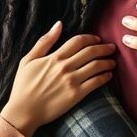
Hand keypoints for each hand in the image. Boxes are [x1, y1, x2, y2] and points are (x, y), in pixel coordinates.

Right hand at [1, 21, 115, 136]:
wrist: (23, 112)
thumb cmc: (23, 86)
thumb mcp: (28, 60)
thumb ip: (44, 41)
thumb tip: (58, 24)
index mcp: (54, 57)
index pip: (78, 41)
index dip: (91, 38)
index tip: (98, 39)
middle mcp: (65, 67)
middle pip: (91, 52)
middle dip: (104, 48)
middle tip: (112, 48)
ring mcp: (72, 81)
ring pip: (96, 66)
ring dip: (108, 62)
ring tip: (113, 61)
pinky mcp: (76, 95)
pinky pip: (96, 82)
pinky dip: (105, 77)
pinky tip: (109, 75)